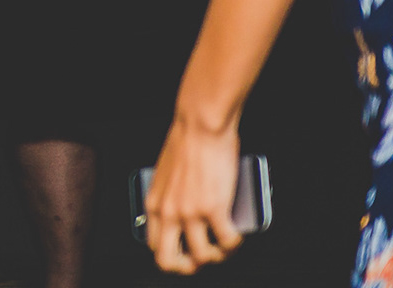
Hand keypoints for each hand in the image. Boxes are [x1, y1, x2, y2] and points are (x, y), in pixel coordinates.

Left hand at [146, 116, 244, 272]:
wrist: (200, 124)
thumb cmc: (186, 141)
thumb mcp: (166, 174)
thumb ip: (172, 196)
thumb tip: (188, 212)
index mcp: (153, 203)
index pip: (153, 244)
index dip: (172, 254)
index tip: (187, 250)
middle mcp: (168, 211)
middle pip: (168, 261)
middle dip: (188, 267)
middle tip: (204, 258)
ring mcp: (190, 212)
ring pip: (203, 256)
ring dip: (219, 255)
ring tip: (226, 244)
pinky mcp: (213, 208)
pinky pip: (228, 241)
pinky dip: (235, 243)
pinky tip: (238, 233)